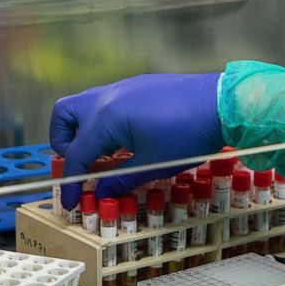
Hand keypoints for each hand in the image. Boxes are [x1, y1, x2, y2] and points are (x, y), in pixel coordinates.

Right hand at [50, 73, 223, 208]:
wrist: (221, 103)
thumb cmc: (188, 135)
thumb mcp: (153, 164)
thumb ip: (120, 179)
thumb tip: (100, 193)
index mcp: (106, 118)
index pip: (76, 154)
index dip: (71, 181)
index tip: (71, 200)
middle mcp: (107, 97)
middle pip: (63, 115)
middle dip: (63, 142)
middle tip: (81, 164)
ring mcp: (121, 87)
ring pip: (83, 104)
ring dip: (83, 130)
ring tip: (104, 154)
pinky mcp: (136, 84)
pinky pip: (105, 101)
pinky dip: (102, 121)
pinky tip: (125, 139)